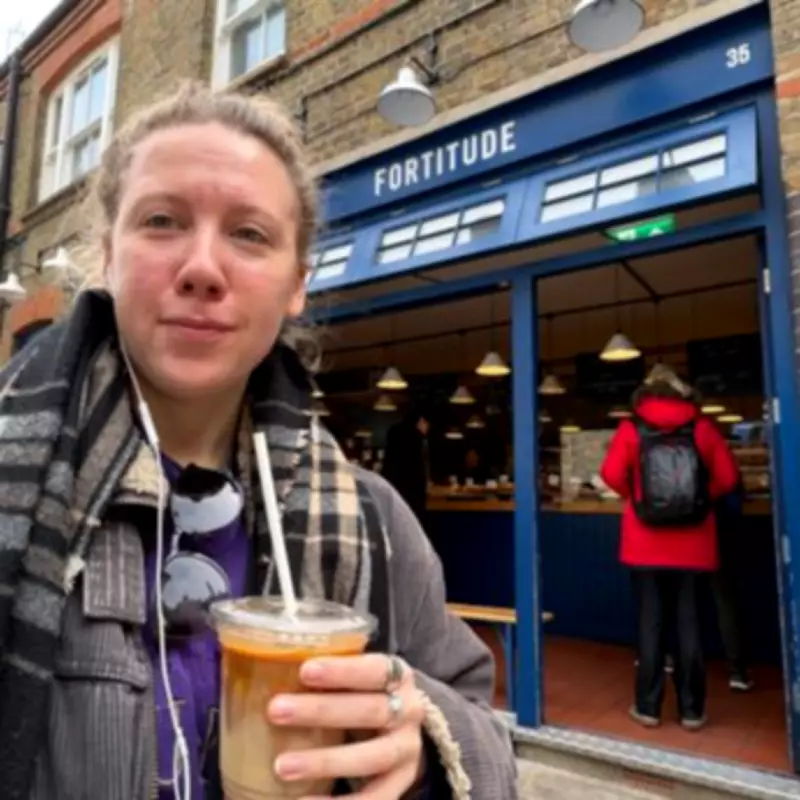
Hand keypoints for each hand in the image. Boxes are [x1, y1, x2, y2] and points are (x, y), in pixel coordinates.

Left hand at [266, 653, 426, 798]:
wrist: (402, 730)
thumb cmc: (364, 694)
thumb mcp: (357, 676)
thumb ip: (326, 672)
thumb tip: (255, 660)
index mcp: (398, 676)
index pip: (374, 669)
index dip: (342, 670)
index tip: (304, 670)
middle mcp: (409, 711)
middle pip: (370, 710)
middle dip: (321, 711)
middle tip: (275, 710)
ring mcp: (407, 751)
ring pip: (371, 757)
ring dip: (326, 761)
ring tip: (282, 767)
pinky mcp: (401, 784)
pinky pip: (374, 798)